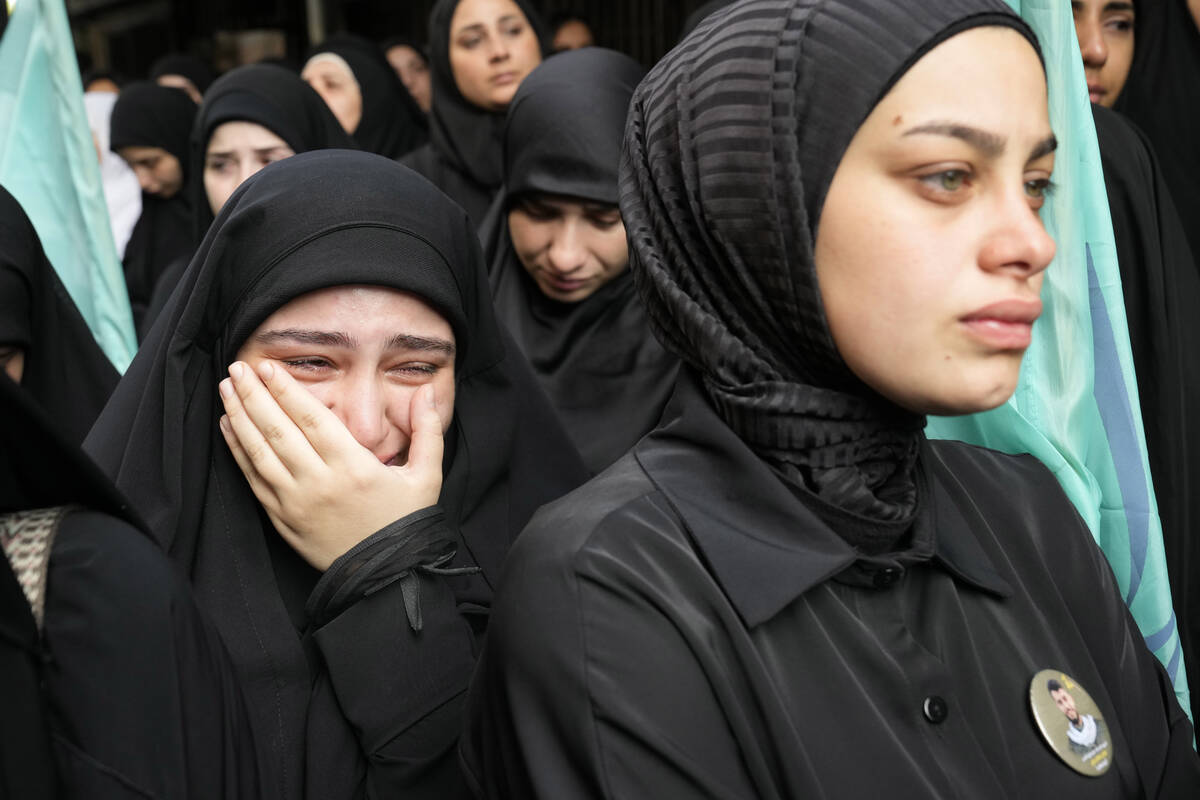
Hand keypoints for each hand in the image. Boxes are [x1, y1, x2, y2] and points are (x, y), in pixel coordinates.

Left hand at [217, 360, 443, 570]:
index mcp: (353, 467)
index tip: (268, 367)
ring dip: (238, 417)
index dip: (286, 390)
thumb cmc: (407, 523)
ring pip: (258, 453)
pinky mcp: (282, 520)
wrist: (386, 577)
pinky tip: (228, 427)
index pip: (311, 418)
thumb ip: (428, 430)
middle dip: (254, 395)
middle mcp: (319, 482)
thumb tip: (427, 392)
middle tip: (236, 367)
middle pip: (277, 430)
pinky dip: (237, 451)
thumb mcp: (428, 476)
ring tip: (226, 389)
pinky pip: (253, 479)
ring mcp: (296, 503)